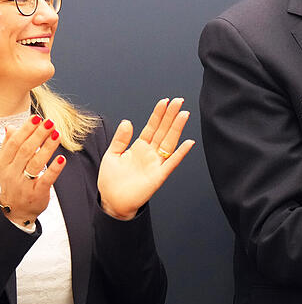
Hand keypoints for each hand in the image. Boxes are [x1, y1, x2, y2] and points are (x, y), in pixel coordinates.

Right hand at [0, 117, 66, 226]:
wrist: (13, 214)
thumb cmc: (12, 185)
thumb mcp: (5, 166)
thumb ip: (9, 147)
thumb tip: (10, 127)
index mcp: (3, 165)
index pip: (14, 144)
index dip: (25, 130)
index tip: (36, 118)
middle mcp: (11, 174)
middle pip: (26, 151)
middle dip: (38, 135)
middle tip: (50, 122)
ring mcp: (23, 184)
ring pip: (36, 163)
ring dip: (47, 147)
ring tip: (57, 134)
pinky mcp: (36, 194)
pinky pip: (46, 180)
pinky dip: (54, 169)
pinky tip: (62, 158)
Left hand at [97, 98, 193, 220]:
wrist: (112, 202)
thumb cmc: (111, 181)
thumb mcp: (111, 155)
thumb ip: (120, 139)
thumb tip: (127, 121)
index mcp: (139, 147)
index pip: (151, 126)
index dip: (158, 114)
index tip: (165, 102)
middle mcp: (150, 153)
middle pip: (163, 130)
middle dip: (171, 115)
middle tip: (178, 101)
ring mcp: (156, 163)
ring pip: (169, 142)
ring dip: (177, 128)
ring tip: (184, 114)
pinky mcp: (159, 176)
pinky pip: (172, 162)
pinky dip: (180, 153)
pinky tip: (188, 143)